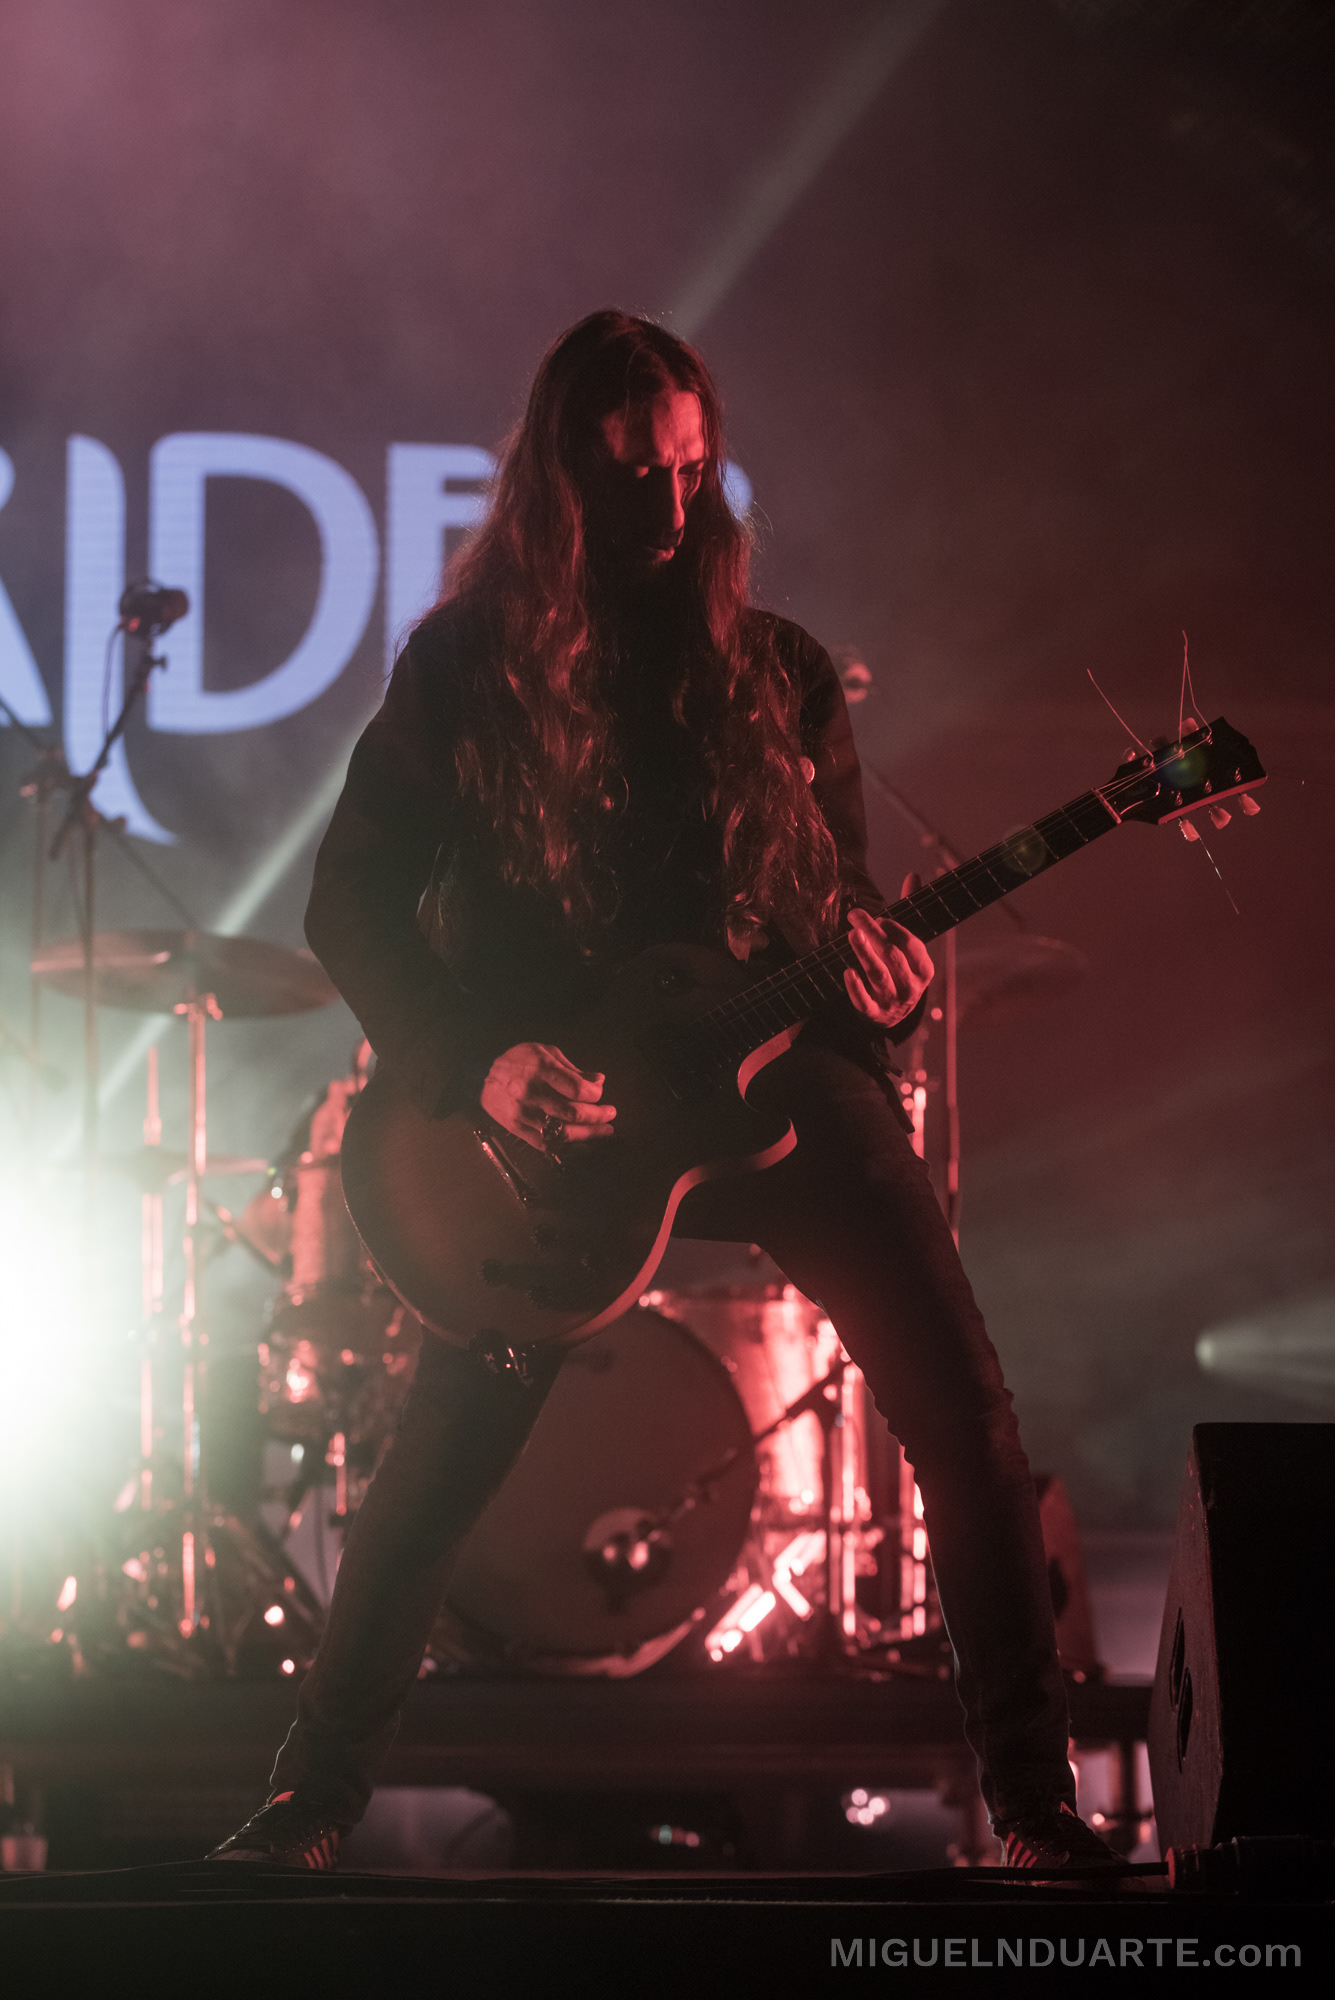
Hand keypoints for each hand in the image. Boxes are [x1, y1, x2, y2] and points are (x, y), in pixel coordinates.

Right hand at [480, 1042, 616, 1152]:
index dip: (595, 1094)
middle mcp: (531, 1093)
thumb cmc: (519, 1061)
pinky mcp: (517, 1129)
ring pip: (562, 1132)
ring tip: (604, 1131)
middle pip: (573, 1113)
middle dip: (597, 1116)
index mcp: (540, 1069)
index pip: (577, 1089)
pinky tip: (579, 1139)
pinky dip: (566, 1143)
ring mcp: (523, 1114)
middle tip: (610, 1114)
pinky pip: (546, 1143)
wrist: (482, 1076)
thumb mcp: (546, 1053)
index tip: (600, 1093)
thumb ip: (573, 1069)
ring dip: (588, 1134)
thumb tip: (599, 1081)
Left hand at [844, 876, 934, 1028]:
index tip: (880, 917)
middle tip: (855, 915)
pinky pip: (865, 1002)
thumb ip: (908, 912)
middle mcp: (912, 986)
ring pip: (878, 976)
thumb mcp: (908, 945)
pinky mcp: (875, 1014)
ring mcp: (893, 1002)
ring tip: (851, 935)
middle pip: (892, 956)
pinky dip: (856, 988)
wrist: (894, 1013)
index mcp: (924, 968)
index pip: (912, 945)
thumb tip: (913, 875)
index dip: (896, 930)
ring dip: (864, 954)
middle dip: (874, 934)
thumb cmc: (900, 969)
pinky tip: (847, 971)